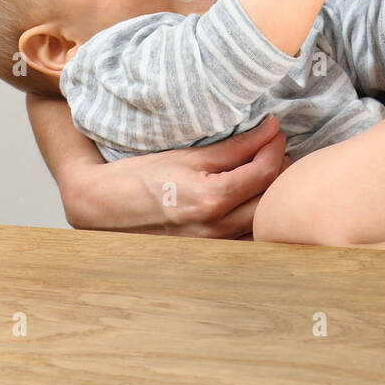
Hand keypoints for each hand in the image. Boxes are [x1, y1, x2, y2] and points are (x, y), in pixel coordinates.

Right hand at [63, 114, 289, 238]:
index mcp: (211, 199)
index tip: (276, 130)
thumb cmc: (141, 177)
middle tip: (276, 148)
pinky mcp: (207, 255)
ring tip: (264, 170)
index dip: (275, 147)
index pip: (263, 173)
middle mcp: (215, 229)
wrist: (103, 207)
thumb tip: (270, 129)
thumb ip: (235, 146)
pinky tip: (249, 199)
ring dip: (269, 195)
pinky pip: (244, 238)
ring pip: (259, 223)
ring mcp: (212, 247)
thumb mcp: (189, 155)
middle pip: (269, 200)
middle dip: (281, 171)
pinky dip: (253, 218)